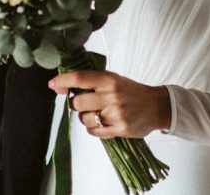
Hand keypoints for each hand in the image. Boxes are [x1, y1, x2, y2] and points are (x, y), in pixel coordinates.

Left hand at [48, 70, 170, 138]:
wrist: (156, 106)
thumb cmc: (131, 91)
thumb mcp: (113, 79)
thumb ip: (91, 82)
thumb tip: (62, 85)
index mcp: (109, 80)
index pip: (79, 78)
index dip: (63, 81)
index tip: (53, 84)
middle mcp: (112, 96)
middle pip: (77, 102)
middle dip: (76, 104)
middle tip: (85, 103)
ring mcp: (116, 114)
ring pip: (84, 119)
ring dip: (86, 118)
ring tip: (97, 114)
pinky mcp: (120, 129)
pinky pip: (94, 132)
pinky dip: (93, 129)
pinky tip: (101, 123)